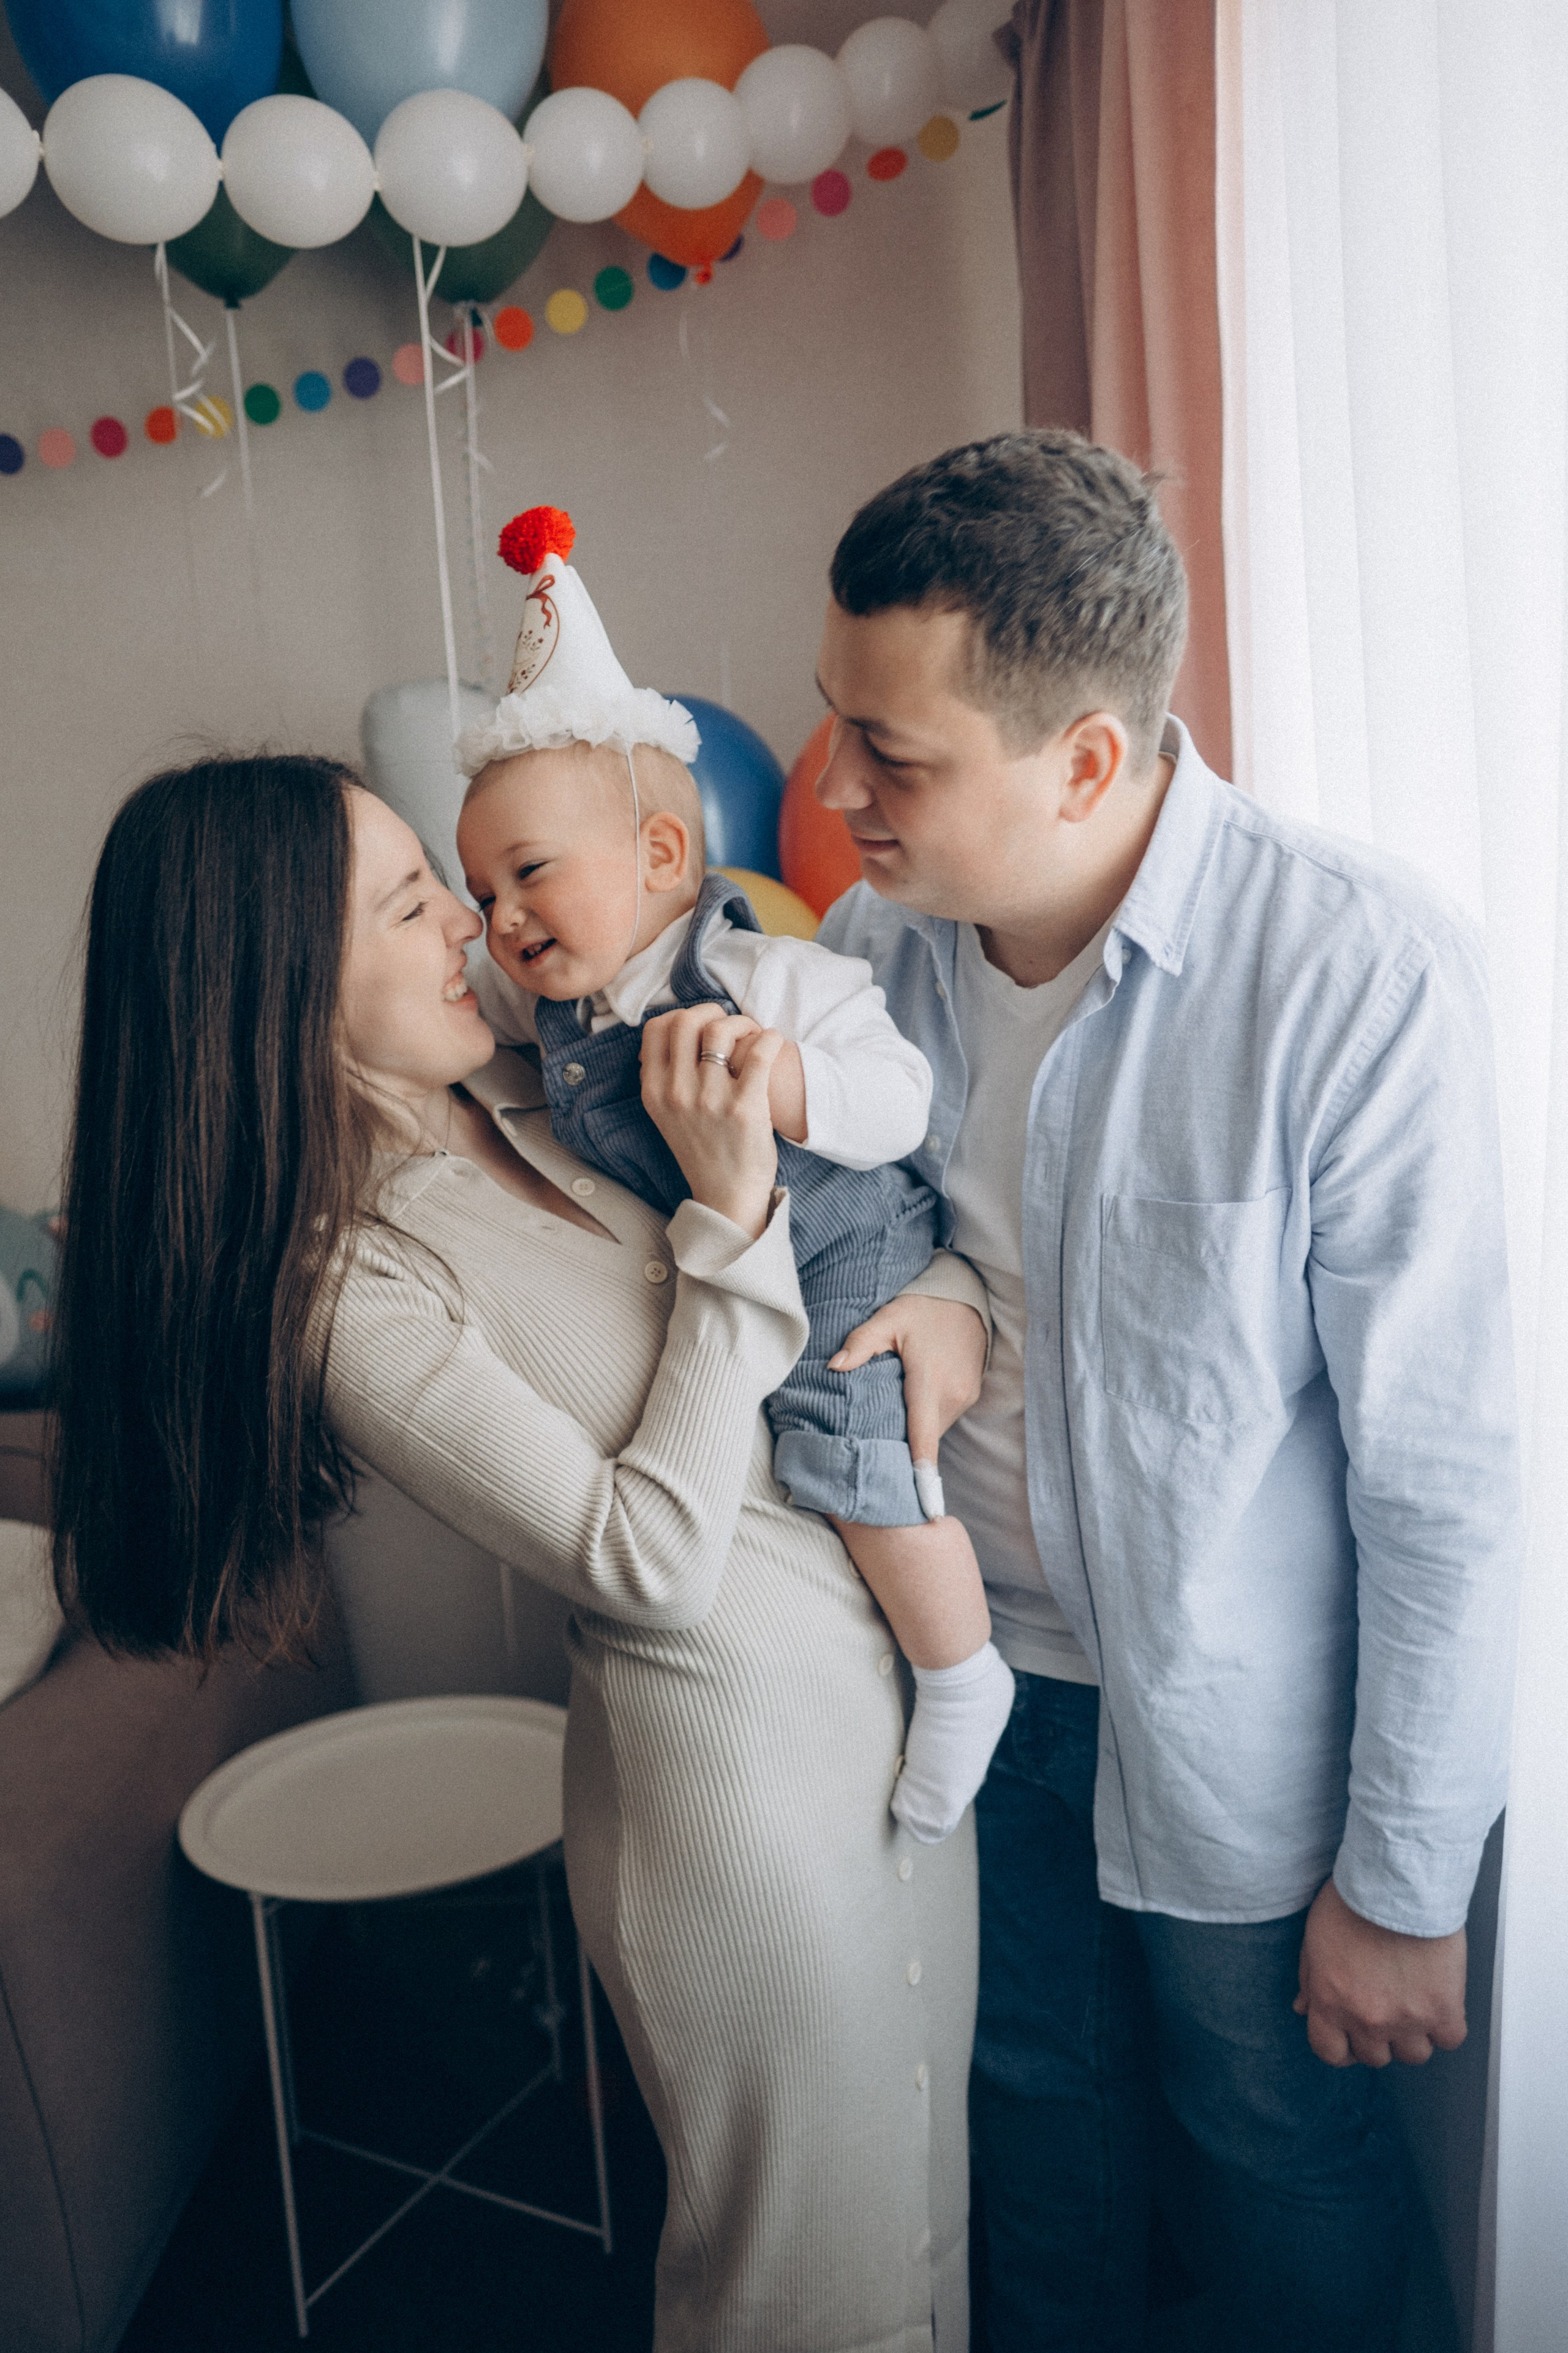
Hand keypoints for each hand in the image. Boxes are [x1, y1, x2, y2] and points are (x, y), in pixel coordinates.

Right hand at [640, 1003, 782, 1239]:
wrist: (726, 1196)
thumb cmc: (702, 1150)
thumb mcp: (665, 1115)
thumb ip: (663, 1076)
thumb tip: (670, 1032)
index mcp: (654, 1092)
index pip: (656, 1029)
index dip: (680, 1015)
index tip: (701, 1024)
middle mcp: (677, 1093)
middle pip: (687, 1021)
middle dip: (712, 1011)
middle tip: (731, 1025)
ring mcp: (710, 1100)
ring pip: (722, 1031)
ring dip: (743, 1024)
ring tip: (754, 1036)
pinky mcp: (745, 1108)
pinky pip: (760, 1053)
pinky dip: (770, 1039)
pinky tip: (773, 1042)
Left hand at [829, 1293, 986, 1461]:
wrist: (965, 1297)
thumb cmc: (923, 1309)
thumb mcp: (888, 1318)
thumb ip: (861, 1343)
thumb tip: (834, 1367)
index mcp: (929, 1383)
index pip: (924, 1440)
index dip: (923, 1477)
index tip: (927, 1509)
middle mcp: (953, 1396)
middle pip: (923, 1439)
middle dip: (901, 1446)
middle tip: (873, 1442)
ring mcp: (965, 1397)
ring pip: (933, 1430)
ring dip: (913, 1430)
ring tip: (889, 1417)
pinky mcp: (971, 1395)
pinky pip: (942, 1418)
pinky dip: (925, 1419)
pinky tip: (910, 1405)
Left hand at [1294, 1877, 1466, 2066]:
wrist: (1397, 1882)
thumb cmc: (1354, 1901)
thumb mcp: (1315, 1938)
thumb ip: (1309, 1979)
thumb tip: (1303, 2008)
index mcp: (1330, 2003)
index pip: (1330, 2052)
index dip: (1341, 2045)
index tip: (1351, 2034)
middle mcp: (1367, 2019)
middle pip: (1374, 2057)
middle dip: (1377, 2036)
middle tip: (1384, 2008)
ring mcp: (1407, 2019)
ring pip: (1413, 2055)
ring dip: (1413, 2035)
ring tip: (1413, 2004)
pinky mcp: (1443, 2009)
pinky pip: (1449, 2039)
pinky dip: (1446, 2025)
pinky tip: (1439, 2001)